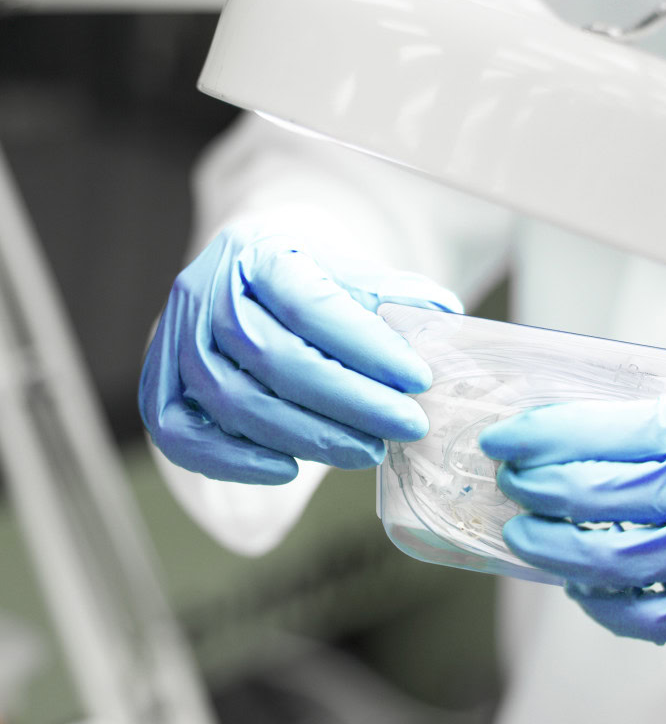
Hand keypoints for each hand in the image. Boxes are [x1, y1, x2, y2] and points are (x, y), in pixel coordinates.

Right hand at [139, 221, 461, 483]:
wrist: (246, 284)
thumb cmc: (311, 284)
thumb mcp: (353, 274)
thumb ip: (394, 297)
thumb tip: (447, 321)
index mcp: (258, 252)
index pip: (310, 303)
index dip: (366, 347)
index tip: (419, 380)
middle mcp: (205, 291)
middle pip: (271, 357)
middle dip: (349, 401)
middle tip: (406, 426)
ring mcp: (172, 340)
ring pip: (232, 400)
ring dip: (307, 437)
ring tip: (370, 451)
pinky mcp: (160, 386)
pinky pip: (181, 436)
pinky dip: (233, 462)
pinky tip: (290, 471)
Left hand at [479, 393, 665, 641]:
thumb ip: (643, 428)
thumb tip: (557, 441)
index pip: (596, 433)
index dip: (536, 437)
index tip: (501, 440)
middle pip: (592, 499)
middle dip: (534, 492)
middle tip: (509, 486)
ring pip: (611, 565)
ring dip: (552, 551)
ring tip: (525, 536)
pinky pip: (648, 619)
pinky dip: (603, 605)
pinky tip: (580, 586)